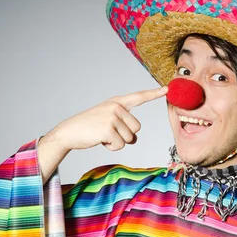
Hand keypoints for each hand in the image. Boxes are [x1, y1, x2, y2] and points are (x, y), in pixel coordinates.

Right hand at [49, 86, 168, 151]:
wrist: (69, 132)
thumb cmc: (89, 128)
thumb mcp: (108, 120)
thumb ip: (123, 125)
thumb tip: (134, 139)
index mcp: (116, 102)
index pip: (138, 97)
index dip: (153, 93)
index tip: (167, 89)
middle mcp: (116, 107)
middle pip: (136, 128)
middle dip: (125, 135)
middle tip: (107, 132)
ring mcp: (112, 117)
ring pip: (129, 138)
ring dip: (117, 142)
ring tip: (102, 135)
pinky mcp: (108, 129)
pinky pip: (120, 145)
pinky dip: (111, 147)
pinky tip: (100, 140)